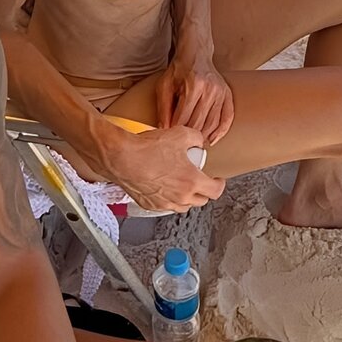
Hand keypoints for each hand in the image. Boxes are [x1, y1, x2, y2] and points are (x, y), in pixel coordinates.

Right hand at [107, 124, 224, 212]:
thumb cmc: (148, 148)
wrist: (122, 157)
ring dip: (187, 197)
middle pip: (201, 201)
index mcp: (192, 181)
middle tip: (200, 180)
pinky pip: (165, 206)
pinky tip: (165, 187)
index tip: (217, 180)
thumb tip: (199, 142)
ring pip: (183, 206)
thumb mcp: (180, 134)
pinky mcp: (149, 205)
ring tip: (183, 184)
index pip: (215, 191)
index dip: (219, 185)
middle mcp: (180, 197)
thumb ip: (196, 138)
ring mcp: (164, 204)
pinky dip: (169, 200)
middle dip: (204, 191)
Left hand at [156, 59, 233, 144]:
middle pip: (199, 123)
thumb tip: (163, 130)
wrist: (196, 54)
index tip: (169, 138)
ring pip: (212, 124)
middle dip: (188, 136)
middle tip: (180, 144)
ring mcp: (221, 93)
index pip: (183, 118)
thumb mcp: (164, 86)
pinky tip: (212, 140)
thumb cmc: (179, 70)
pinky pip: (227, 118)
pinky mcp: (227, 95)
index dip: (175, 130)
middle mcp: (210, 90)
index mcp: (193, 86)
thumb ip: (163, 108)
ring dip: (203, 137)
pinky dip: (220, 132)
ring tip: (193, 144)